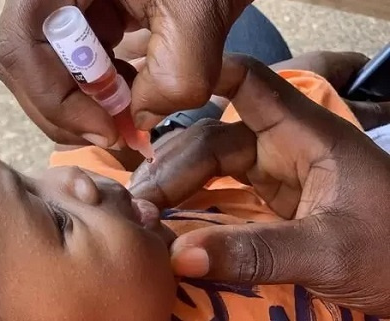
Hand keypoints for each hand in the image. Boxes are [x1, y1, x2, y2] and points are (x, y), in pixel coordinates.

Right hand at [0, 0, 251, 146]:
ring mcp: (60, 2)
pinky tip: (131, 90)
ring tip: (127, 114)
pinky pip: (68, 62)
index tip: (107, 131)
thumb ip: (175, 76)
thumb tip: (137, 122)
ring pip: (43, 68)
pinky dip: (96, 90)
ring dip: (82, 105)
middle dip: (67, 112)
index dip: (57, 101)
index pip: (22, 47)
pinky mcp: (78, 14)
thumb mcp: (200, 12)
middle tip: (114, 136)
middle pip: (24, 63)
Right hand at [130, 54, 389, 315]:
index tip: (153, 106)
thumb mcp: (329, 252)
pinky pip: (223, 196)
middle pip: (214, 137)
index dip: (202, 82)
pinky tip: (171, 221)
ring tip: (144, 210)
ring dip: (178, 186)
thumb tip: (178, 256)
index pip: (248, 84)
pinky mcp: (274, 204)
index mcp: (304, 135)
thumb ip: (255, 252)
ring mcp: (277, 176)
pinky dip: (196, 206)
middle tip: (139, 202)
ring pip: (213, 167)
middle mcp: (284, 147)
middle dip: (173, 165)